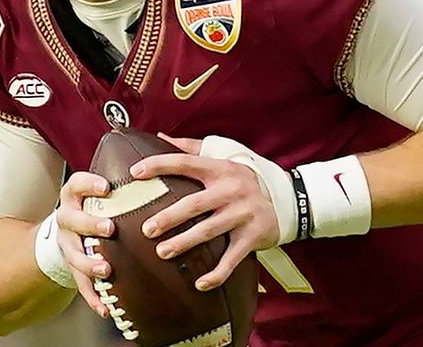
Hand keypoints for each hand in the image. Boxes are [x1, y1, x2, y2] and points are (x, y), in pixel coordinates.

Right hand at [54, 171, 115, 317]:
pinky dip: (92, 296)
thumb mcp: (103, 189)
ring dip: (88, 263)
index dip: (89, 184)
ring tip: (105, 269)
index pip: (77, 184)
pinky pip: (79, 283)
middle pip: (73, 220)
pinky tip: (104, 307)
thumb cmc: (97, 205)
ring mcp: (67, 243)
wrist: (69, 229)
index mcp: (75, 196)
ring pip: (72, 254)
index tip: (106, 187)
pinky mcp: (71, 266)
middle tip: (110, 228)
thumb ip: (127, 180)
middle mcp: (68, 218)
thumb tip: (165, 160)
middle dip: (90, 224)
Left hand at [131, 134, 278, 290]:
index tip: (135, 172)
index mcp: (220, 168)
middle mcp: (231, 190)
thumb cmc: (244, 178)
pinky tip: (199, 283)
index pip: (186, 163)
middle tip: (146, 229)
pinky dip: (217, 273)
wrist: (287, 199)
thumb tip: (160, 138)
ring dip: (184, 243)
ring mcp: (243, 214)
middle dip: (169, 217)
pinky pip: (232, 258)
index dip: (160, 165)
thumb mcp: (224, 156)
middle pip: (194, 204)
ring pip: (209, 231)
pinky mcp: (252, 236)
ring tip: (162, 252)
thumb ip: (192, 148)